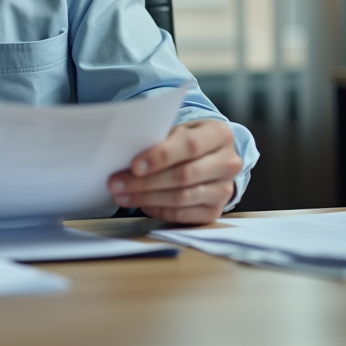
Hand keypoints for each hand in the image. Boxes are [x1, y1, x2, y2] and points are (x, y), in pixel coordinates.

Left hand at [107, 119, 241, 224]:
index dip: (160, 157)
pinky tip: (142, 204)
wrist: (212, 157)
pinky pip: (183, 214)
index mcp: (219, 134)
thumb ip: (160, 140)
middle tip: (117, 184)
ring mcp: (224, 189)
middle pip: (183, 175)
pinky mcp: (215, 210)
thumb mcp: (179, 131)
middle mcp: (228, 163)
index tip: (134, 166)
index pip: (189, 146)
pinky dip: (159, 210)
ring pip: (181, 197)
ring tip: (122, 195)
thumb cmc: (188, 142)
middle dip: (145, 182)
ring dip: (147, 198)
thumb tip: (125, 157)